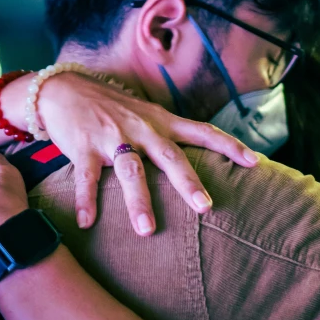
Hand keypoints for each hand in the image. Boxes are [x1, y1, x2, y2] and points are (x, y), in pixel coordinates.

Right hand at [34, 72, 258, 234]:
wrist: (64, 88)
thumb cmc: (111, 107)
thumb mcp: (146, 115)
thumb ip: (169, 135)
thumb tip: (201, 155)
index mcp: (161, 121)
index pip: (202, 131)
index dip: (229, 145)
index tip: (254, 162)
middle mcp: (141, 128)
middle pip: (170, 156)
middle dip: (188, 182)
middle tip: (206, 208)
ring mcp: (111, 137)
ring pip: (129, 170)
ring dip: (138, 200)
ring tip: (147, 230)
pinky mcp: (82, 146)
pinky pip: (85, 177)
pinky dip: (86, 200)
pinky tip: (87, 223)